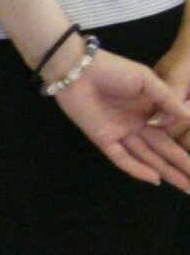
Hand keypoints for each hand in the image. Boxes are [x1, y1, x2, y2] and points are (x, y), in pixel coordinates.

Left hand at [54, 49, 189, 189]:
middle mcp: (137, 123)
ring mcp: (120, 132)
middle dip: (182, 165)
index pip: (172, 133)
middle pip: (163, 149)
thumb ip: (168, 100)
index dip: (187, 147)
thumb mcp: (147, 80)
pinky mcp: (103, 138)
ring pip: (147, 157)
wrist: (77, 68)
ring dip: (166, 171)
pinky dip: (137, 168)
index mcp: (149, 109)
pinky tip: (155, 179)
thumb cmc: (113, 69)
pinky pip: (122, 157)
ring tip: (186, 186)